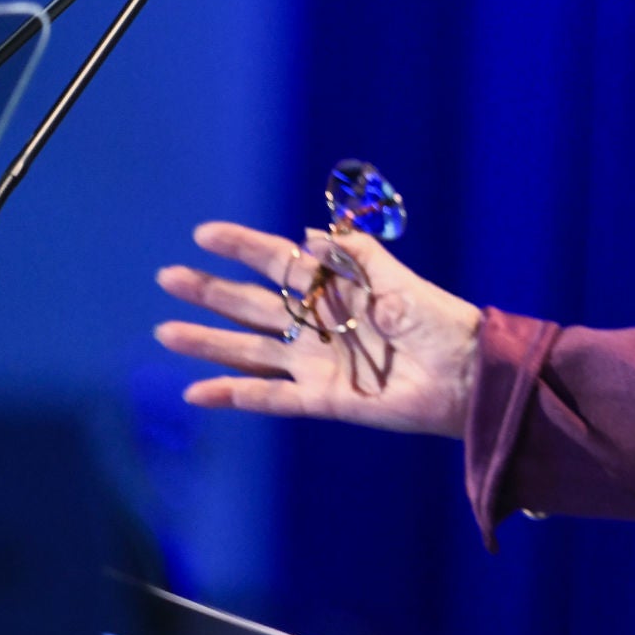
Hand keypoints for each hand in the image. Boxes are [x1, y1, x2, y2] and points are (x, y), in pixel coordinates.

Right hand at [155, 221, 481, 438]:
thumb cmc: (439, 320)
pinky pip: (271, 398)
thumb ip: (357, 256)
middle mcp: (317, 325)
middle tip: (168, 277)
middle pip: (253, 304)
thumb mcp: (399, 279)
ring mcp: (316, 363)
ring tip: (167, 332)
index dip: (243, 247)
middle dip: (211, 291)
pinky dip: (234, 395)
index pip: (279, 263)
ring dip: (209, 343)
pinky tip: (198, 391)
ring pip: (250, 351)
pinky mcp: (323, 400)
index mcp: (335, 289)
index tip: (204, 234)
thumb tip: (308, 235)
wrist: (467, 374)